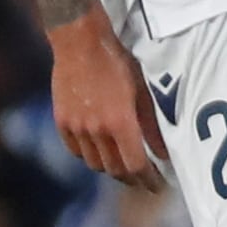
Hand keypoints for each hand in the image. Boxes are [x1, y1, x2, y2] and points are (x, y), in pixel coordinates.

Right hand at [50, 15, 163, 190]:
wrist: (79, 41)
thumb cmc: (116, 60)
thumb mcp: (141, 89)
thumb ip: (151, 123)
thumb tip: (164, 152)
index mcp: (120, 122)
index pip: (136, 165)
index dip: (148, 180)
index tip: (157, 186)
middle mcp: (97, 130)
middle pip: (115, 169)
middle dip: (132, 179)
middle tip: (142, 179)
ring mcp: (77, 127)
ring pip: (94, 164)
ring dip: (110, 168)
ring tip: (122, 165)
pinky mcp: (61, 121)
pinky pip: (76, 150)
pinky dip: (89, 155)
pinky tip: (98, 151)